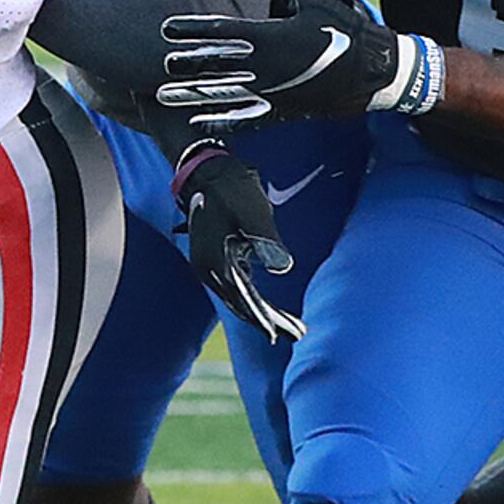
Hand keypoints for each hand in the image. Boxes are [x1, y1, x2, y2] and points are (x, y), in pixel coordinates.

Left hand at [158, 0, 441, 131]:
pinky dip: (219, 121)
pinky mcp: (280, 111)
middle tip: (160, 63)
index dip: (191, 29)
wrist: (372, 69)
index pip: (220, 30)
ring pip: (222, 94)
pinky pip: (244, 119)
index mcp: (270, 35)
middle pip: (215, 64)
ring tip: (163, 95)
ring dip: (191, 95)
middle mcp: (265, 65)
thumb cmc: (341, 27)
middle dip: (185, 62)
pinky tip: (197, 122)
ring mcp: (271, 91)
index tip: (166, 28)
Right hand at [173, 141, 304, 344]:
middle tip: (298, 333)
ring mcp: (209, 265)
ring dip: (262, 312)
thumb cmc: (230, 187)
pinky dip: (252, 298)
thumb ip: (267, 239)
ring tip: (289, 325)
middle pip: (240, 303)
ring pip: (238, 296)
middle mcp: (207, 269)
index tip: (281, 333)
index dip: (262, 318)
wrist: (205, 170)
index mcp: (213, 261)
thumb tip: (283, 267)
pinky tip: (268, 307)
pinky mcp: (215, 258)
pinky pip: (235, 285)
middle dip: (267, 320)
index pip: (241, 298)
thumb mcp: (253, 209)